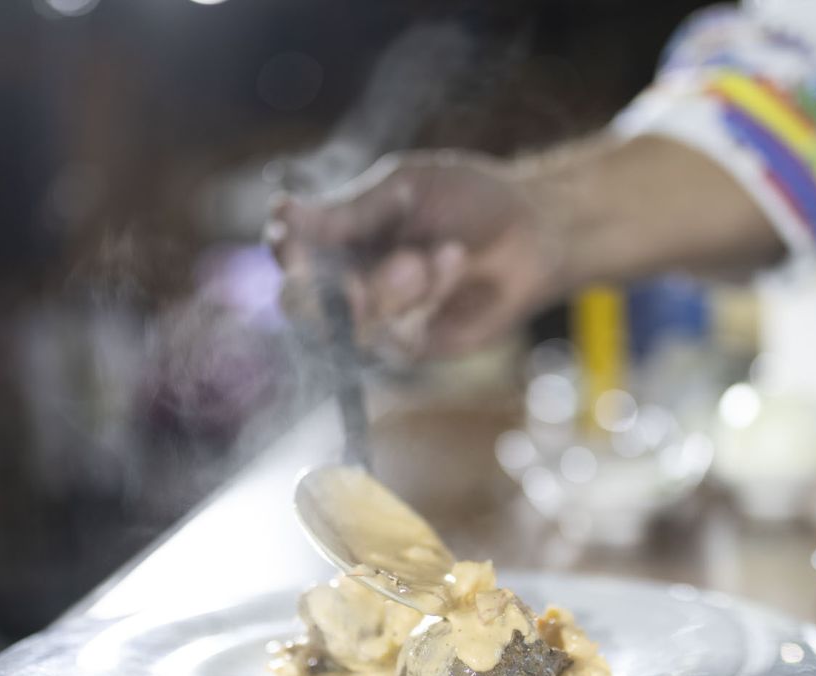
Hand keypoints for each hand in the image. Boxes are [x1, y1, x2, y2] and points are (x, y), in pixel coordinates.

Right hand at [269, 151, 561, 359]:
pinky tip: (455, 261)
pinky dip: (428, 292)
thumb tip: (280, 213)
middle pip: (301, 305)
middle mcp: (345, 280)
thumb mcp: (406, 188)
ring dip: (396, 284)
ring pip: (354, 319)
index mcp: (335, 236)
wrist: (535, 233)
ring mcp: (376, 318)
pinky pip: (396, 336)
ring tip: (445, 249)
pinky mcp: (409, 347)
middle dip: (328, 291)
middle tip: (358, 277)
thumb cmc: (469, 200)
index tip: (291, 239)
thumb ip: (348, 211)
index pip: (288, 252)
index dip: (287, 250)